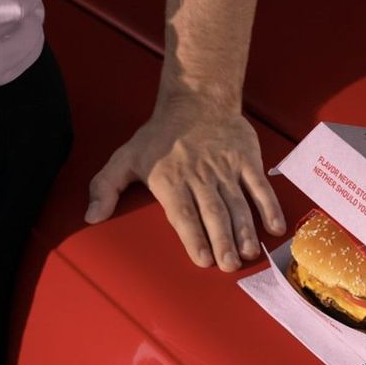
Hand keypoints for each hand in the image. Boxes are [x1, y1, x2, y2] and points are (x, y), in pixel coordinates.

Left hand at [86, 98, 285, 270]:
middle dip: (222, 240)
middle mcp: (200, 176)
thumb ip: (105, 188)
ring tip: (248, 253)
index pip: (183, 213)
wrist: (197, 99)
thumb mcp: (125, 158)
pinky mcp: (247, 161)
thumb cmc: (159, 136)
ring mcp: (226, 169)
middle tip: (229, 265)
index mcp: (171, 179)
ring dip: (244, 230)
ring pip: (237, 203)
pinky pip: (260, 187)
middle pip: (213, 212)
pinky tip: (274, 228)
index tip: (202, 259)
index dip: (193, 236)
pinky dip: (269, 207)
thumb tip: (90, 217)